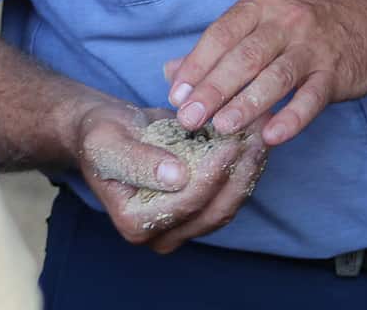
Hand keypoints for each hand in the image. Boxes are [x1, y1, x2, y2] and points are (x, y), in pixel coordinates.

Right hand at [72, 101, 269, 253]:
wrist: (109, 134)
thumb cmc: (103, 137)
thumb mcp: (109, 142)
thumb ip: (139, 161)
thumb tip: (176, 177)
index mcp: (134, 222)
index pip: (187, 202)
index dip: (214, 173)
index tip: (233, 140)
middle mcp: (159, 234)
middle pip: (215, 211)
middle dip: (242, 172)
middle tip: (259, 134)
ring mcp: (182, 225)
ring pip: (229, 206)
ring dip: (250, 171)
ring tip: (263, 134)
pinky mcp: (199, 210)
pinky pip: (230, 195)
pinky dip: (245, 169)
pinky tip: (255, 141)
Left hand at [164, 0, 366, 146]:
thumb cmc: (309, 17)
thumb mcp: (264, 16)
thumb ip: (219, 45)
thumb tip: (171, 74)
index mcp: (262, 4)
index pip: (221, 34)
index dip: (196, 66)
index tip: (176, 97)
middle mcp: (287, 20)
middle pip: (245, 57)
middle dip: (213, 90)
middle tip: (189, 120)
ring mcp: (314, 46)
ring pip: (276, 77)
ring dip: (246, 104)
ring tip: (221, 128)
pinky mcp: (338, 71)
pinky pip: (312, 97)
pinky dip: (292, 118)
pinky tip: (272, 136)